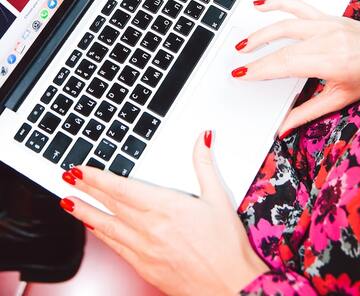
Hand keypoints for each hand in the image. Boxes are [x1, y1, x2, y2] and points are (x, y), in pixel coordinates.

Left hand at [61, 132, 267, 295]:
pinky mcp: (145, 268)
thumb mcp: (218, 198)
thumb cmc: (227, 247)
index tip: (81, 169)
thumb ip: (204, 164)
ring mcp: (145, 251)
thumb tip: (203, 138)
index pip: (121, 188)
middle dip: (85, 190)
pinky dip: (101, 236)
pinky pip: (116, 248)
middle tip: (67, 178)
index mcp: (166, 207)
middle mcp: (151, 229)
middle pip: (109, 205)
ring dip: (85, 213)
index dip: (97, 177)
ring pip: (107, 228)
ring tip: (68, 202)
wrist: (232, 287)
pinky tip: (94, 229)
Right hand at [233, 0, 359, 134]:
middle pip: (282, 48)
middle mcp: (327, 40)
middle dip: (256, 57)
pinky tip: (261, 5)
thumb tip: (283, 128)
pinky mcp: (326, 16)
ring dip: (261, 34)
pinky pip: (298, 6)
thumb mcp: (340, 100)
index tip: (242, 74)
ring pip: (285, 24)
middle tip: (238, 65)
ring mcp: (326, 25)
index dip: (260, 70)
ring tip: (243, 44)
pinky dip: (278, 3)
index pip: (286, 64)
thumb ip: (307, 113)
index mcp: (330, 62)